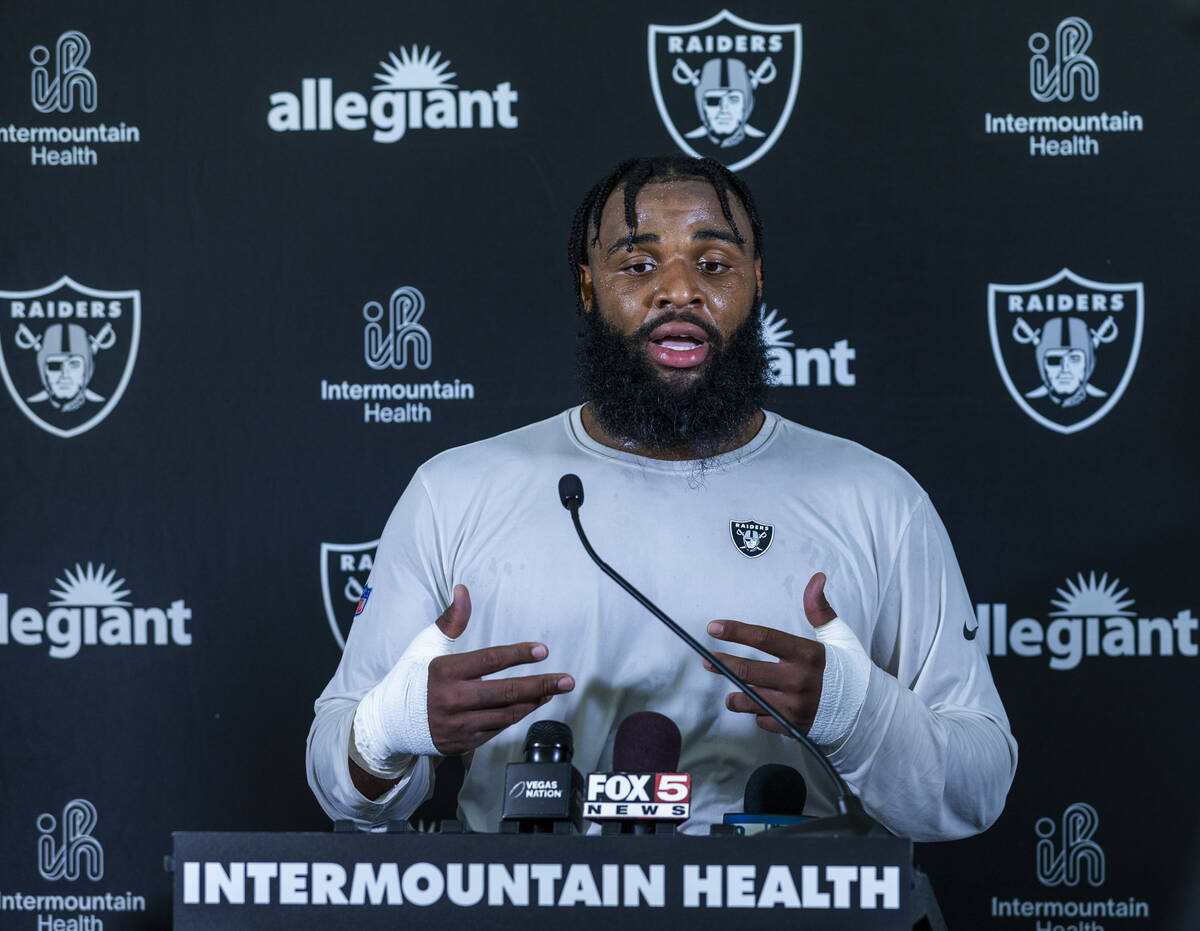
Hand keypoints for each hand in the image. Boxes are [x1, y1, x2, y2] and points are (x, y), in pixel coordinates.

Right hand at [427, 585, 574, 754]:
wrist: (388, 722)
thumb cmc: (411, 677)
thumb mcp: (426, 644)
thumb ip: (451, 619)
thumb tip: (463, 590)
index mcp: (444, 671)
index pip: (490, 660)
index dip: (518, 655)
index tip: (542, 651)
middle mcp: (452, 700)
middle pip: (505, 692)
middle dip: (541, 685)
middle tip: (567, 680)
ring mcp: (458, 725)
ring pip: (505, 714)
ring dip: (533, 702)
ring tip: (553, 690)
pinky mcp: (461, 744)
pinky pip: (496, 730)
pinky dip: (515, 717)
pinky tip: (530, 705)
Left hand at [703, 572, 836, 734]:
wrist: (868, 712)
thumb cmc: (850, 670)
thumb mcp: (838, 635)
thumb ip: (819, 608)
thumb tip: (816, 578)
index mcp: (806, 654)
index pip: (764, 638)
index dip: (736, 631)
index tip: (714, 627)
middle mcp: (797, 681)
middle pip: (747, 671)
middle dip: (723, 664)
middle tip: (708, 660)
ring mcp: (793, 707)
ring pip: (749, 700)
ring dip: (735, 696)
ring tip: (730, 692)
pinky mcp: (792, 727)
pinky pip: (762, 720)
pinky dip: (759, 714)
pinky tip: (760, 708)